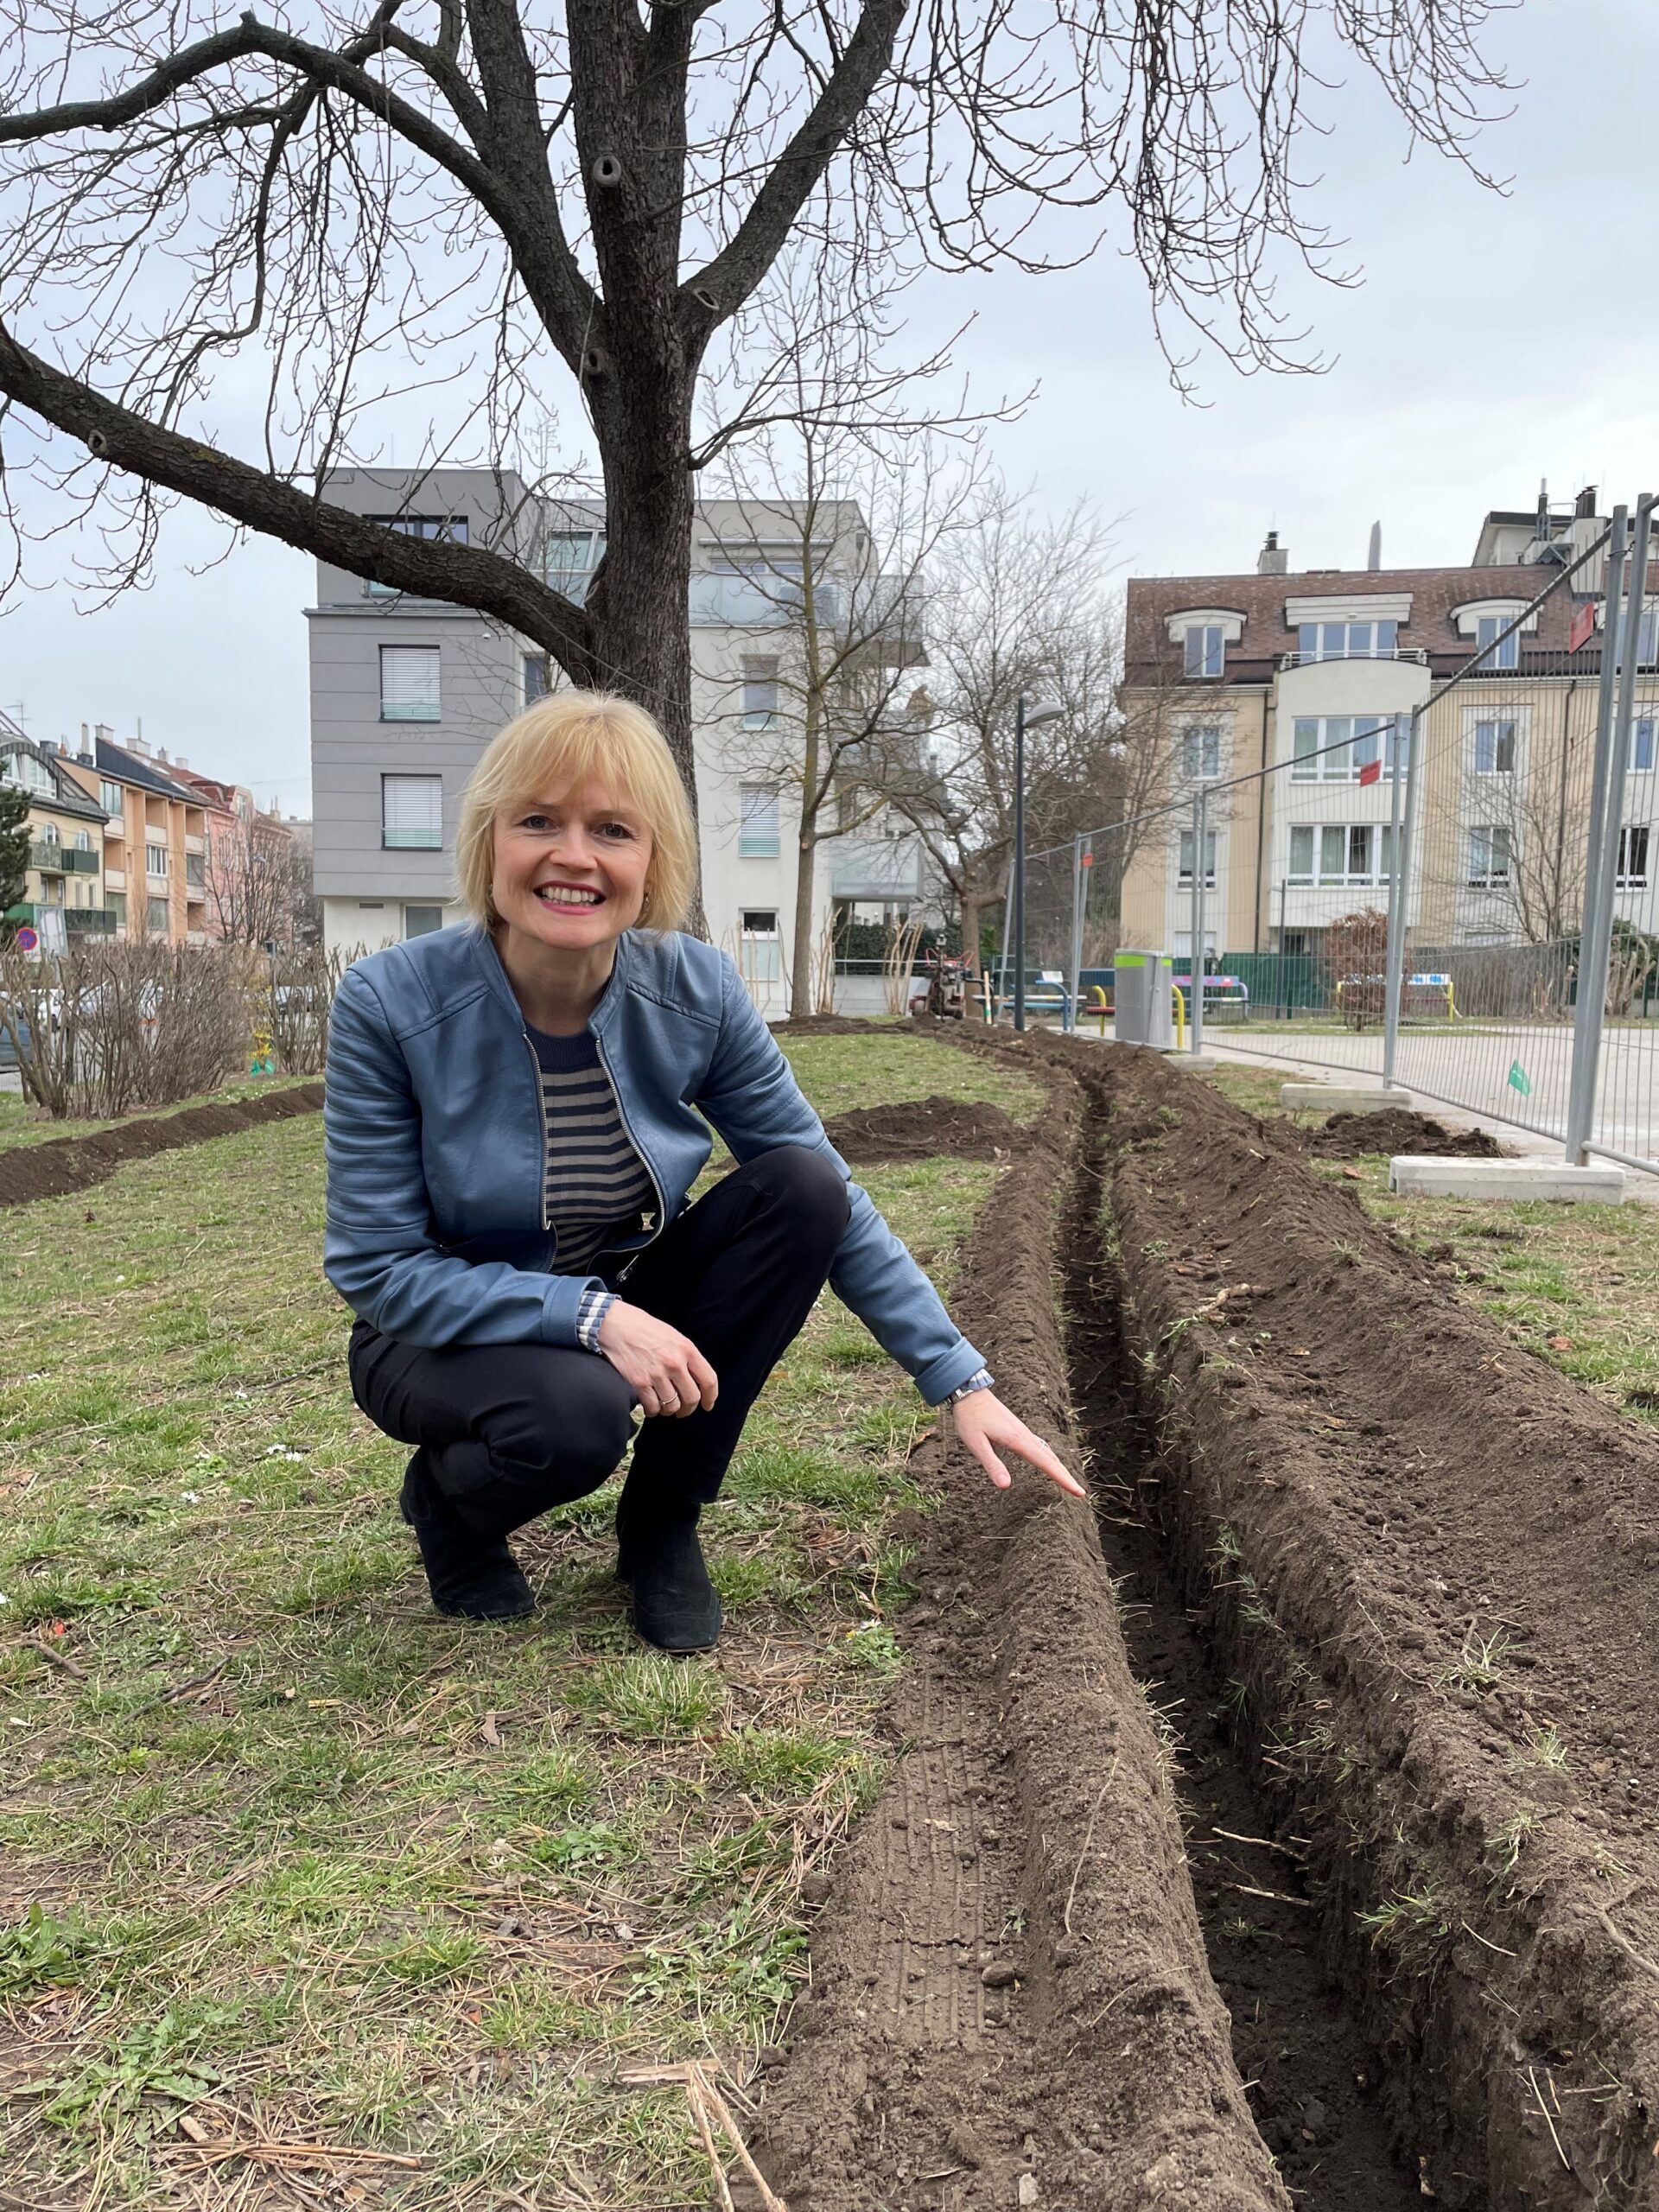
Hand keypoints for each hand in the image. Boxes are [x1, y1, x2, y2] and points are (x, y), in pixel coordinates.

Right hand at [596, 1299, 717, 1418]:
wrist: (614, 1324)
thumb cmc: (642, 1328)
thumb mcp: (672, 1335)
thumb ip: (685, 1356)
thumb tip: (693, 1379)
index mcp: (687, 1349)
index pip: (708, 1380)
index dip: (711, 1397)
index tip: (707, 1405)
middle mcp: (675, 1363)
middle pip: (692, 1398)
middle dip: (688, 1409)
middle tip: (682, 1411)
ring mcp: (657, 1374)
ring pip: (672, 1406)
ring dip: (669, 1410)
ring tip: (663, 1406)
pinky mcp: (639, 1383)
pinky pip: (653, 1407)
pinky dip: (653, 1411)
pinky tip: (650, 1406)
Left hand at [950, 1388, 1084, 1498]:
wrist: (970, 1392)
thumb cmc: (970, 1418)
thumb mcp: (976, 1444)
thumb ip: (992, 1464)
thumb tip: (1006, 1486)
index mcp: (1018, 1440)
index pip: (1046, 1464)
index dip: (1064, 1480)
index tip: (1079, 1492)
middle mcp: (1025, 1436)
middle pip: (1052, 1460)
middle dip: (1066, 1477)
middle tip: (1080, 1493)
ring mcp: (1023, 1431)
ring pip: (1048, 1452)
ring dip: (1059, 1468)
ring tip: (1068, 1482)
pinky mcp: (1019, 1430)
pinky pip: (1040, 1446)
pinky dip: (1050, 1458)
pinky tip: (1049, 1461)